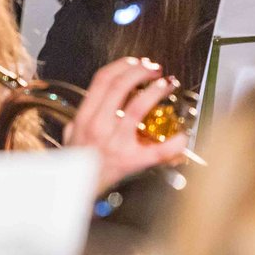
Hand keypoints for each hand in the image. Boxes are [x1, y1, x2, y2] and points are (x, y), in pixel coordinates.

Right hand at [65, 57, 189, 188]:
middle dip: (141, 71)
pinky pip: (157, 150)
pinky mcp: (132, 161)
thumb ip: (80, 118)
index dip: (123, 66)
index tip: (137, 62)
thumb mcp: (71, 137)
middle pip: (121, 86)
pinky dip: (174, 142)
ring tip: (167, 83)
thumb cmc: (76, 165)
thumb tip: (94, 100)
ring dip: (155, 90)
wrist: (78, 193)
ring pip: (138, 107)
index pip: (103, 80)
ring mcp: (116, 143)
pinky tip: (183, 134)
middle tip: (155, 69)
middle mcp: (99, 126)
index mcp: (85, 117)